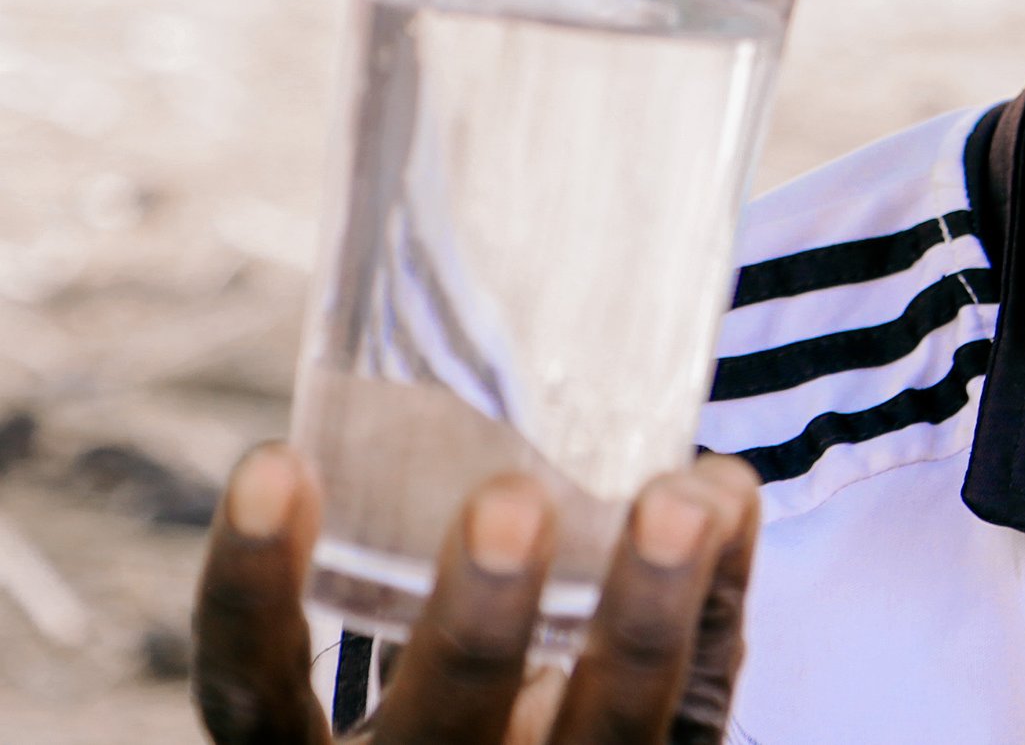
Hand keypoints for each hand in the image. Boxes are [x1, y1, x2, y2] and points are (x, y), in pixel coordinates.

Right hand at [192, 443, 761, 744]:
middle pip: (446, 731)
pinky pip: (702, 696)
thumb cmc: (451, 690)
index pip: (254, 697)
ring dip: (649, 611)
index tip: (276, 461)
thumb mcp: (394, 645)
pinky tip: (728, 496)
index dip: (251, 594)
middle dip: (480, 623)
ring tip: (684, 498)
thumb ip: (392, 544)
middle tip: (510, 499)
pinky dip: (721, 593)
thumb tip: (399, 362)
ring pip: (609, 728)